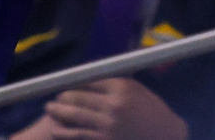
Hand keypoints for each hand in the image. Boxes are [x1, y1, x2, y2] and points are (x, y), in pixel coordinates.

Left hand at [37, 78, 186, 139]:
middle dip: (63, 97)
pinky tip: (56, 129)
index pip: (89, 81)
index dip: (74, 83)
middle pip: (78, 98)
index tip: (65, 84)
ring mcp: (107, 125)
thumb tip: (90, 79)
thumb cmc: (153, 112)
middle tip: (54, 97)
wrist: (164, 136)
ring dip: (59, 113)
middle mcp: (113, 105)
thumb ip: (116, 84)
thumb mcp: (138, 90)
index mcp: (122, 88)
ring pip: (74, 117)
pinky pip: (78, 135)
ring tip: (50, 110)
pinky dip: (64, 132)